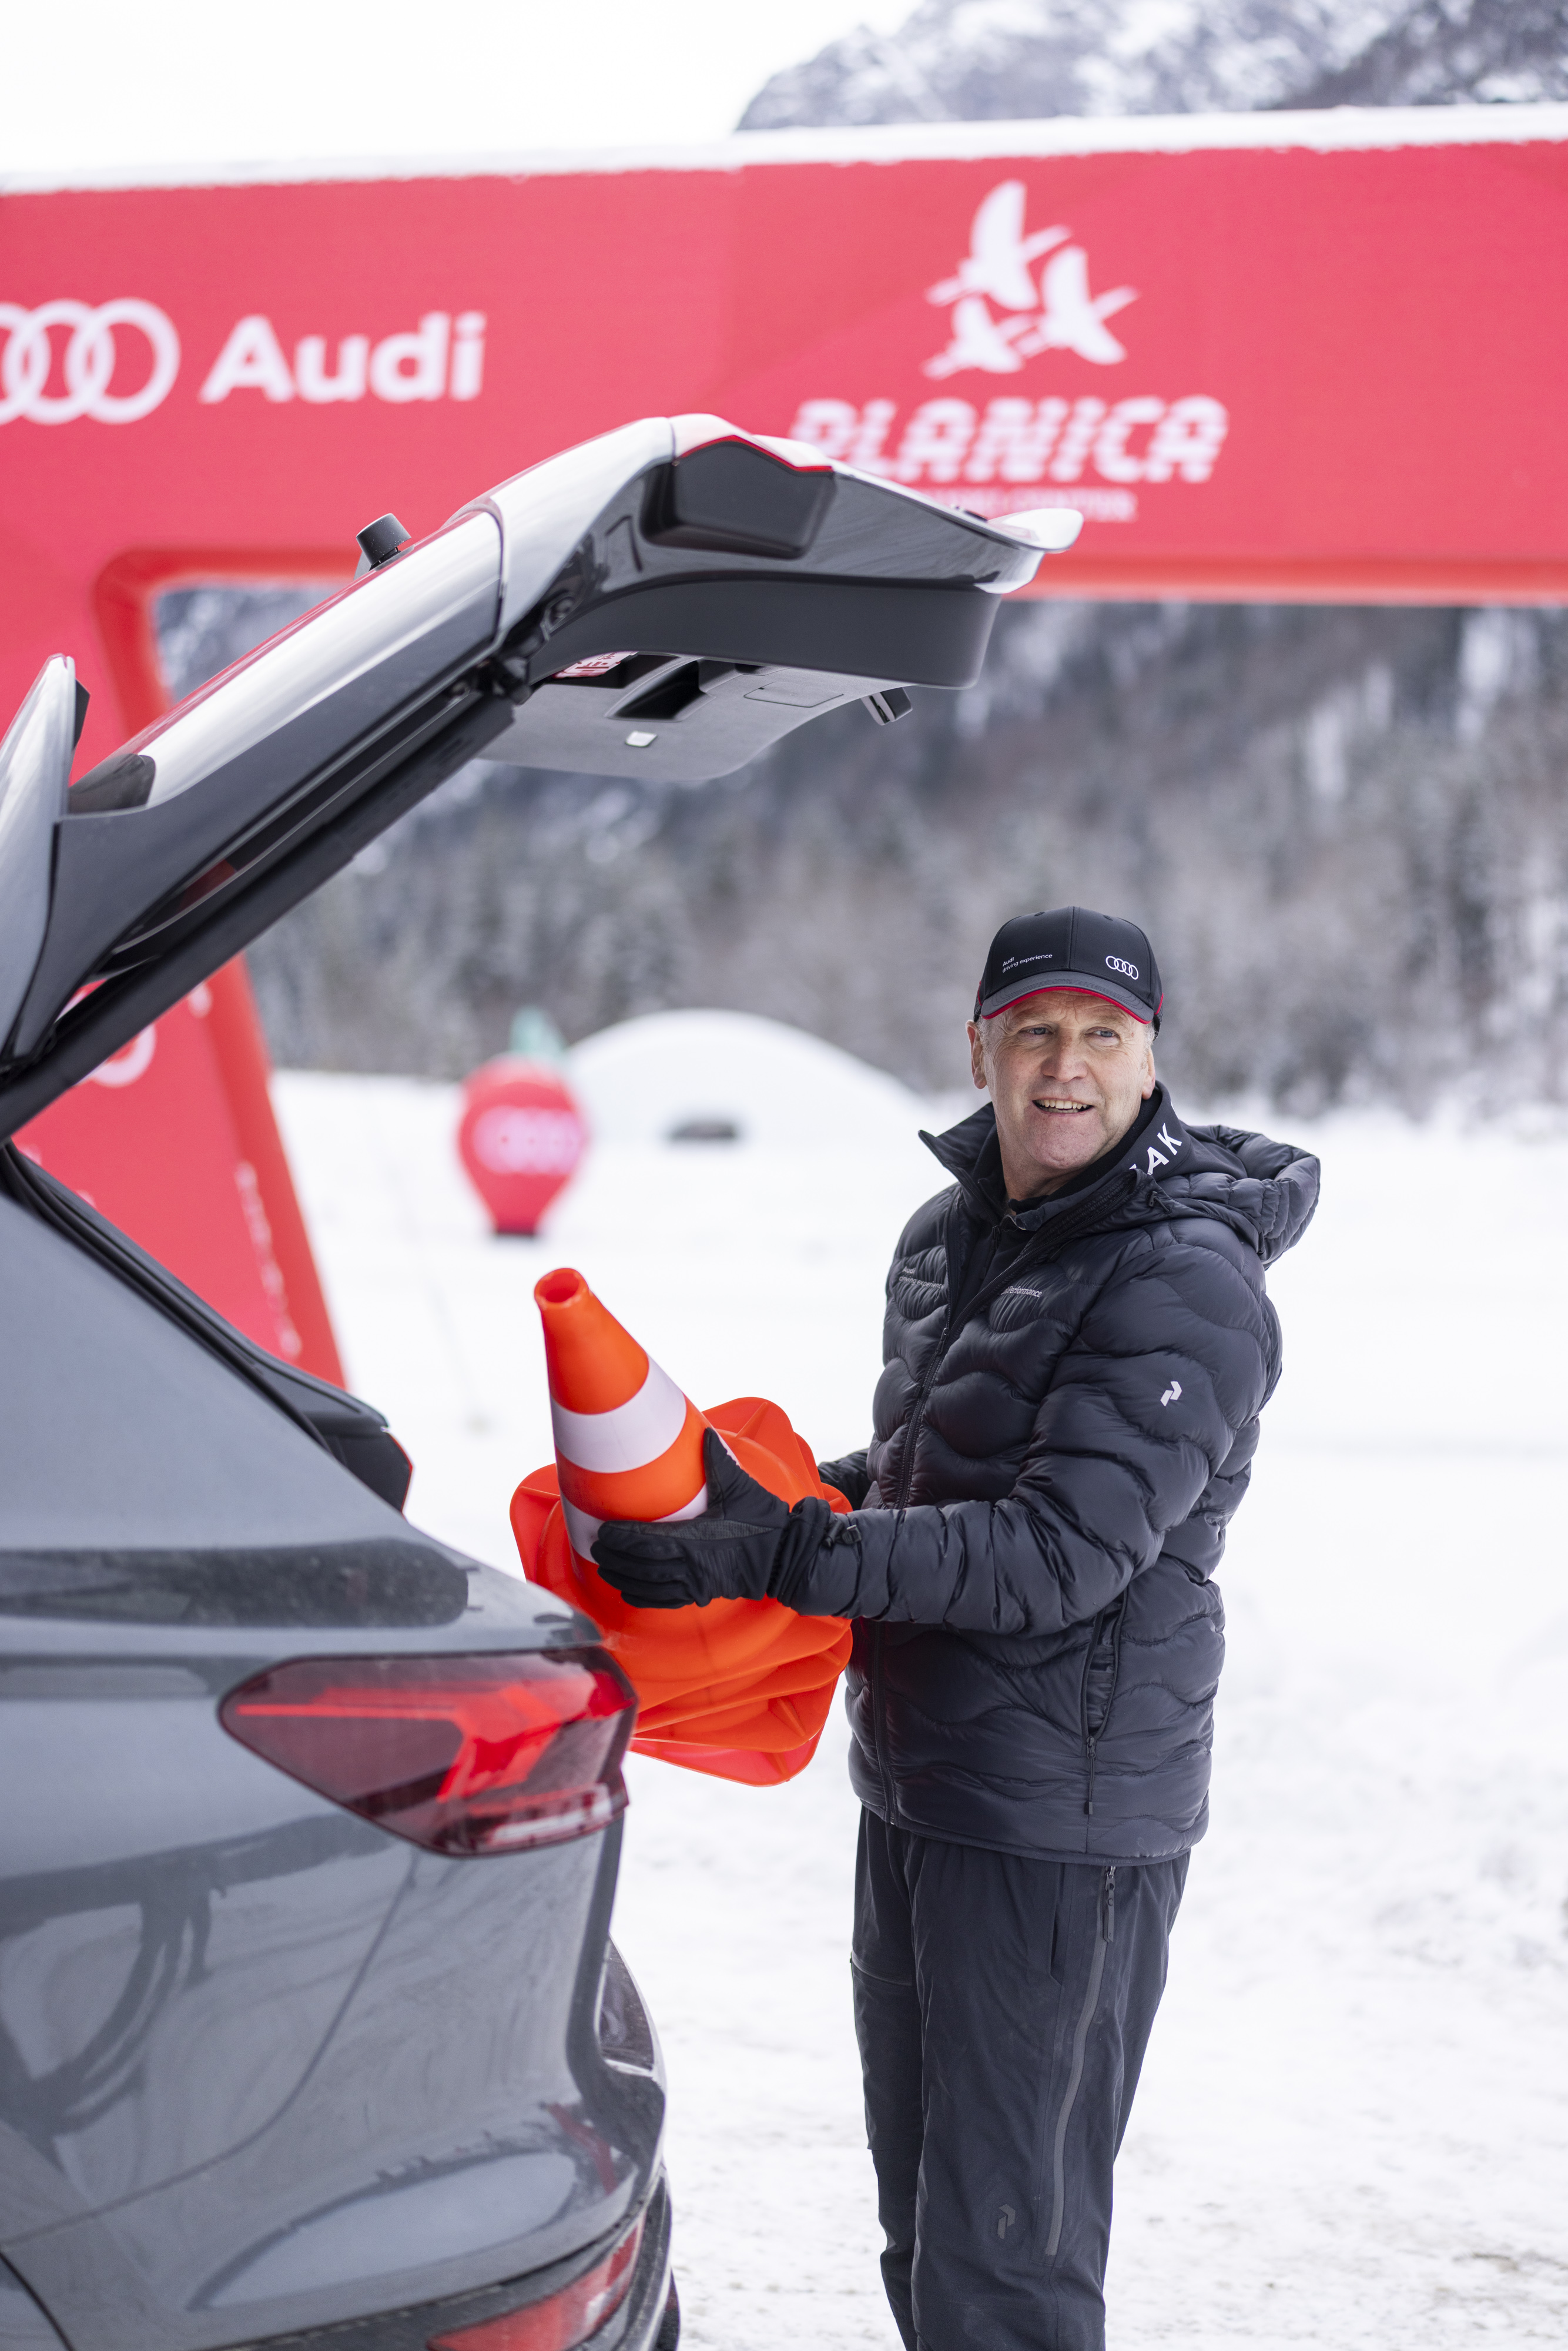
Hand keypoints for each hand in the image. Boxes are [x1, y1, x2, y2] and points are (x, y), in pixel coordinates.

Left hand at [592, 1429, 826, 1610]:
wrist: (786, 1557)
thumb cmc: (764, 1522)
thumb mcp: (740, 1488)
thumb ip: (717, 1461)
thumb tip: (705, 1432)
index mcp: (696, 1538)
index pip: (647, 1539)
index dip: (622, 1536)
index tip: (604, 1530)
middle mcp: (691, 1564)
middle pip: (641, 1563)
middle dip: (615, 1556)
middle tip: (596, 1547)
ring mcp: (696, 1583)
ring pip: (649, 1584)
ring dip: (623, 1577)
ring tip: (605, 1567)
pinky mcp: (702, 1594)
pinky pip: (665, 1600)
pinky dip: (643, 1597)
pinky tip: (628, 1591)